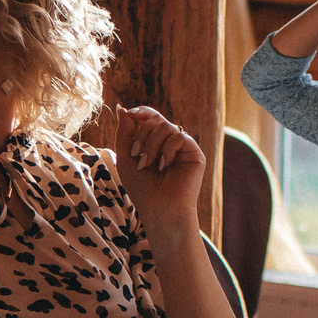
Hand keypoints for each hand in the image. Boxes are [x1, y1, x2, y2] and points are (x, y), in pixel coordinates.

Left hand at [112, 105, 205, 235]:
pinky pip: (178, 136)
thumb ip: (124, 133)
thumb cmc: (142, 189)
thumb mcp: (125, 158)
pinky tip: (165, 166)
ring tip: (148, 164)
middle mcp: (170, 143)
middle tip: (137, 156)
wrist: (159, 209)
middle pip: (155, 119)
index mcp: (155, 143)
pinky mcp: (195, 153)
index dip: (141, 112)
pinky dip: (166, 150)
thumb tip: (122, 109)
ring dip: (151, 145)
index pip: (150, 117)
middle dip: (142, 135)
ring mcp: (183, 148)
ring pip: (165, 126)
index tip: (129, 114)